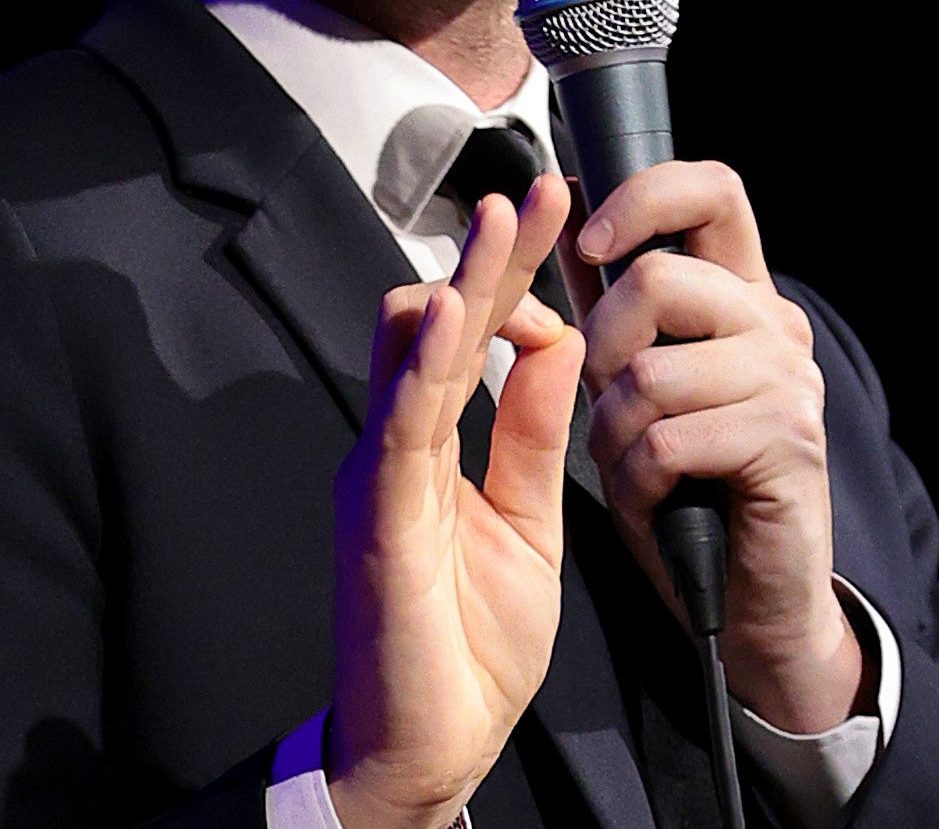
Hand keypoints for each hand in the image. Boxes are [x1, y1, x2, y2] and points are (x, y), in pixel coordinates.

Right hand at [327, 173, 586, 828]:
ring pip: (413, 357)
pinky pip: (401, 427)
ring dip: (458, 284)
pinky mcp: (378, 516)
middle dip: (487, 254)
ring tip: (499, 221)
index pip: (471, 338)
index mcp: (432, 448)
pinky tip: (451, 313)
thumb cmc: (466, 645)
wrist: (429, 751)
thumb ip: (534, 437)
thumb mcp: (528, 524)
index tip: (556, 212)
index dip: (510, 275)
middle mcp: (396, 448)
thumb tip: (560, 344)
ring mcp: (381, 477)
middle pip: (435, 325)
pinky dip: (424, 364)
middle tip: (534, 186)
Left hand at [555, 161, 865, 735]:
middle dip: (601, 350)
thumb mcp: (638, 384)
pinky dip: (641, 479)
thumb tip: (565, 217)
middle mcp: (775, 324)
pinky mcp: (789, 443)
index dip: (643, 197)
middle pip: (657, 279)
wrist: (750, 600)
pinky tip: (661, 499)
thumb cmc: (687, 488)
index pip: (711, 189)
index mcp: (739, 295)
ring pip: (650, 370)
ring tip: (640, 467)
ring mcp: (789, 381)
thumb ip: (612, 307)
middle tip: (613, 405)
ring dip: (615, 432)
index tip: (591, 240)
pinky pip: (669, 438)